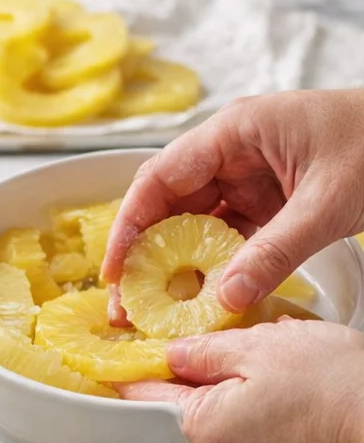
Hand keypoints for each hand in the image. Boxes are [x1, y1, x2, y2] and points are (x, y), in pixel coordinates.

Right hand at [102, 89, 363, 322]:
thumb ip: (275, 252)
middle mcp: (232, 152)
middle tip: (127, 306)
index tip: (115, 271)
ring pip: (192, 226)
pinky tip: (198, 300)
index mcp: (235, 131)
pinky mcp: (266, 202)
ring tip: (154, 312)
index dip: (129, 226)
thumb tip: (226, 299)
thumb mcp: (327, 201)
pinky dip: (209, 270)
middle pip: (167, 206)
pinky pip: (225, 238)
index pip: (160, 178)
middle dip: (143, 256)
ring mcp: (248, 177)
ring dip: (173, 268)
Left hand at [117, 318, 363, 442]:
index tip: (126, 356)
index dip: (139, 368)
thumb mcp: (263, 347)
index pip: (150, 396)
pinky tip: (296, 393)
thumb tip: (176, 353)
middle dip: (207, 374)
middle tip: (232, 343)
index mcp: (202, 426)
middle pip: (193, 408)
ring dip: (242, 392)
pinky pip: (259, 437)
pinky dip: (267, 413)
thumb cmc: (333, 389)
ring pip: (230, 421)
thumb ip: (208, 351)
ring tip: (279, 366)